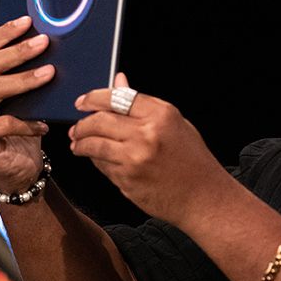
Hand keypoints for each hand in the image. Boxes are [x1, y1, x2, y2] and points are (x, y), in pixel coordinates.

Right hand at [0, 17, 52, 190]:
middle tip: (43, 42)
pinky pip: (3, 124)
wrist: (15, 167)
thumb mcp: (14, 92)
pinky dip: (27, 122)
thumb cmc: (17, 125)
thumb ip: (1, 62)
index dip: (4, 33)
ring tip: (50, 73)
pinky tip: (45, 122)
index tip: (28, 21)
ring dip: (25, 80)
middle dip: (18, 52)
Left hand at [69, 74, 229, 225]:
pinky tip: (96, 159)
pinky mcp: (127, 180)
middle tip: (77, 126)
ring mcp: (135, 159)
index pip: (117, 97)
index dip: (94, 98)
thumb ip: (143, 104)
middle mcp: (147, 135)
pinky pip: (101, 165)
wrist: (203, 198)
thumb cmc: (193, 161)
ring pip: (94, 145)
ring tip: (78, 143)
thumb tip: (119, 82)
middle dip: (82, 123)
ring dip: (81, 143)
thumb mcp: (174, 124)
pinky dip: (95, 160)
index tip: (83, 102)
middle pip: (100, 120)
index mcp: (161, 115)